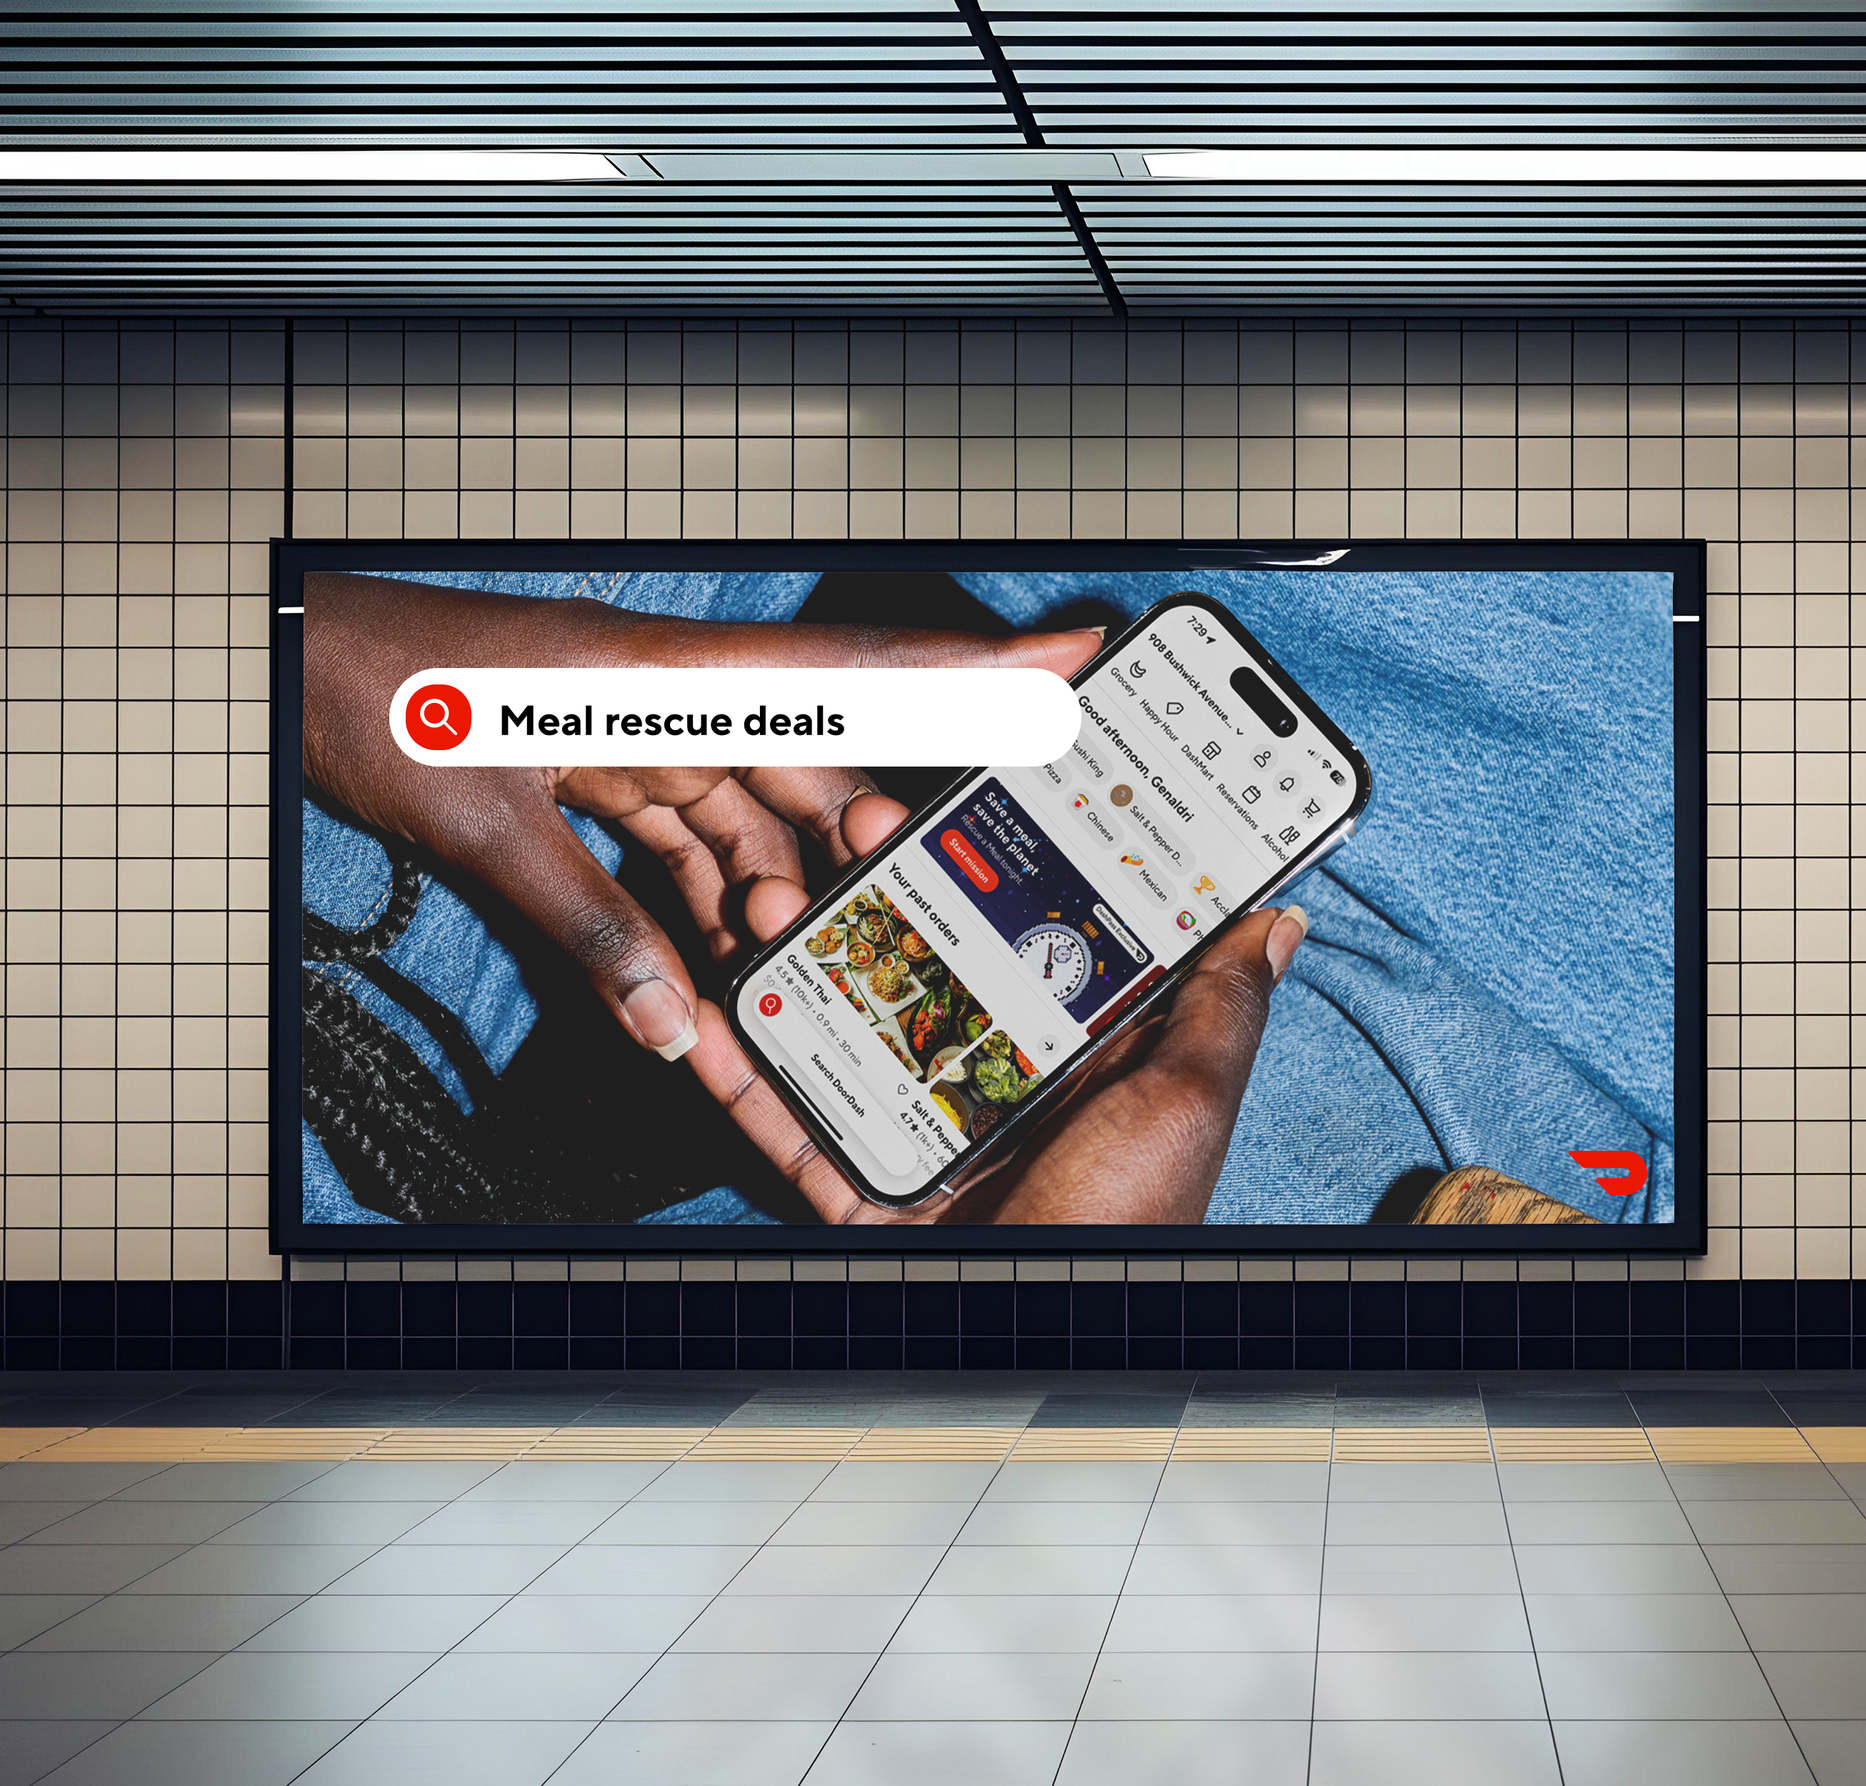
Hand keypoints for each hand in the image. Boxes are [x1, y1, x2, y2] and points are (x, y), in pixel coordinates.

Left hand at [301, 572, 1098, 1059]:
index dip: (974, 669)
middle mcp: (676, 694)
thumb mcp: (484, 826)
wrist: (283, 661)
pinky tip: (724, 955)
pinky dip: (708, 892)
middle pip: (816, 762)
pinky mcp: (603, 760)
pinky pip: (688, 829)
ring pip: (755, 807)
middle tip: (924, 899)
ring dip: (777, 887)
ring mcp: (641, 727)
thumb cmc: (370, 697)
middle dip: (867, 839)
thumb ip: (590, 926)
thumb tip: (676, 1023)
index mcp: (669, 678)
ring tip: (799, 961)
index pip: (854, 671)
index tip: (1075, 656)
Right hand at [677, 806, 1305, 1224]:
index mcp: (1082, 1061)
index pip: (1036, 938)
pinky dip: (740, 1074)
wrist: (1039, 1348)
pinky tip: (700, 1018)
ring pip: (846, 1030)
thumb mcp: (1185, 1102)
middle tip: (842, 834)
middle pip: (923, 970)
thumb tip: (1273, 920)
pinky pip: (792, 1127)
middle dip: (874, 895)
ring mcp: (926, 1139)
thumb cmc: (1125, 1227)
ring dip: (793, 961)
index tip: (952, 796)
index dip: (993, 864)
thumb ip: (1217, 1011)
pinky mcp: (865, 1193)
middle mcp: (1002, 1090)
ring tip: (754, 901)